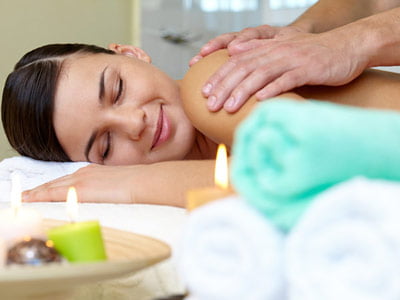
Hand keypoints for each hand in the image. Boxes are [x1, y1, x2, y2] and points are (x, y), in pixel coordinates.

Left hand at [22, 164, 136, 203]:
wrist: (144, 182)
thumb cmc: (137, 185)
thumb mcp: (119, 186)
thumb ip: (108, 191)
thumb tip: (106, 200)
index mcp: (93, 172)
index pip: (67, 181)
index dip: (53, 186)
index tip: (42, 191)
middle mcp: (84, 173)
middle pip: (56, 182)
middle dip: (40, 189)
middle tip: (25, 195)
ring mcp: (81, 180)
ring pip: (52, 186)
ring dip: (37, 192)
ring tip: (25, 197)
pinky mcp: (80, 190)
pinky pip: (53, 193)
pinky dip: (40, 196)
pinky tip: (31, 199)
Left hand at [202, 28, 367, 112]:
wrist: (347, 46)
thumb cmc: (313, 53)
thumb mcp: (283, 49)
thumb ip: (259, 50)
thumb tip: (234, 53)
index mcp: (268, 48)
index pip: (236, 61)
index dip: (218, 76)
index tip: (203, 92)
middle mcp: (276, 51)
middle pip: (243, 68)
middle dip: (224, 87)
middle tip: (209, 105)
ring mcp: (292, 59)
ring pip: (261, 74)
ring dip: (242, 91)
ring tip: (228, 108)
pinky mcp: (308, 69)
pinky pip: (287, 79)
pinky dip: (272, 90)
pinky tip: (259, 101)